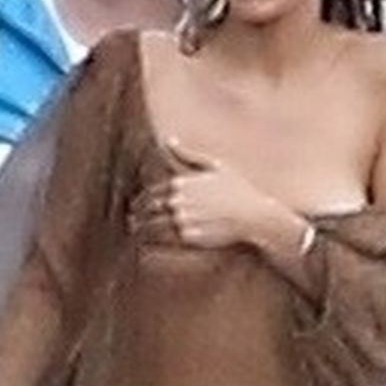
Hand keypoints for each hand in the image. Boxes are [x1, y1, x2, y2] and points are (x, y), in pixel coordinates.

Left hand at [137, 141, 292, 251]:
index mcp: (181, 183)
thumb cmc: (238, 191)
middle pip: (148, 210)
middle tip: (131, 220)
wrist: (255, 218)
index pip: (151, 193)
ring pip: (152, 226)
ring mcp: (183, 220)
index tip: (135, 207)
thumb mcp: (215, 167)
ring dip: (140, 229)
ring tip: (135, 234)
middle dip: (137, 214)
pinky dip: (151, 243)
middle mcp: (179, 201)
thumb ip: (188, 155)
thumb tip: (168, 139)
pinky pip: (163, 241)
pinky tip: (146, 246)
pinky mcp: (188, 238)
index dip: (140, 201)